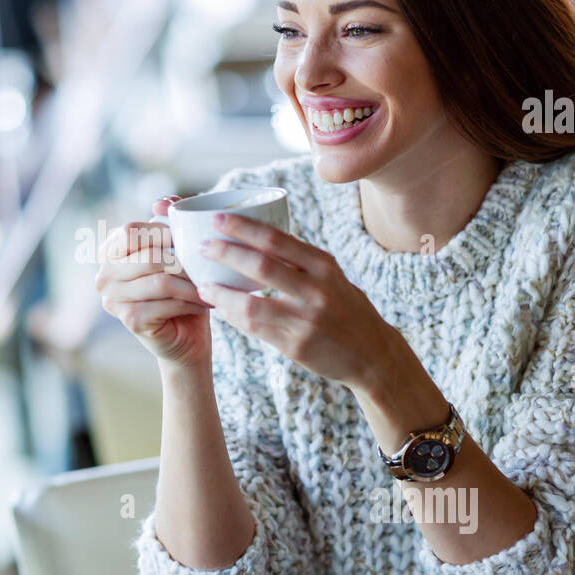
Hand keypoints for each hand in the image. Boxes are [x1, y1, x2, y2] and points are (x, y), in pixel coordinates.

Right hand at [94, 196, 213, 368]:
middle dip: (183, 260)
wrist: (187, 334)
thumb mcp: (176, 250)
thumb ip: (168, 222)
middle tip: (207, 264)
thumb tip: (162, 203)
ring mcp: (113, 300)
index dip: (161, 232)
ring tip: (209, 284)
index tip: (188, 239)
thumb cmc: (181, 288)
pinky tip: (204, 303)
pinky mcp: (129, 320)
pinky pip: (166, 303)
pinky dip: (190, 302)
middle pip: (148, 257)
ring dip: (191, 283)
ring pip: (160, 281)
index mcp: (110, 252)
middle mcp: (104, 275)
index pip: (130, 231)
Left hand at [194, 212, 396, 390]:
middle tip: (202, 246)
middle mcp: (317, 289)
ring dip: (221, 292)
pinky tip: (220, 309)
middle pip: (261, 265)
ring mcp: (306, 319)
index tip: (217, 218)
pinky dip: (233, 316)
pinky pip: (255, 328)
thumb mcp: (331, 278)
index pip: (277, 240)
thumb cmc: (344, 309)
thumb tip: (255, 240)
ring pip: (250, 303)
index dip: (243, 227)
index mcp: (324, 266)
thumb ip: (300, 262)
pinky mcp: (296, 345)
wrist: (372, 356)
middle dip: (226, 252)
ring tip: (202, 284)